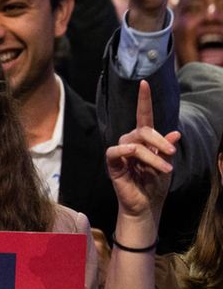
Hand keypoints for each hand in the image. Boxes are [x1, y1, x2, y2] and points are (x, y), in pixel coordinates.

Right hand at [106, 81, 179, 219]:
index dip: (144, 100)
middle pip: (143, 130)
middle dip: (159, 140)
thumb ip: (167, 148)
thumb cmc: (155, 185)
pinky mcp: (113, 163)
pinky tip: (138, 161)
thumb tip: (176, 133)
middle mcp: (131, 142)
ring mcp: (120, 152)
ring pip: (134, 142)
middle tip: (172, 153)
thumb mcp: (167, 164)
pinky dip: (128, 152)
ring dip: (152, 155)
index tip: (144, 83)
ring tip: (165, 169)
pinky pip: (116, 151)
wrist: (147, 205)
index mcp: (144, 140)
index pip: (143, 116)